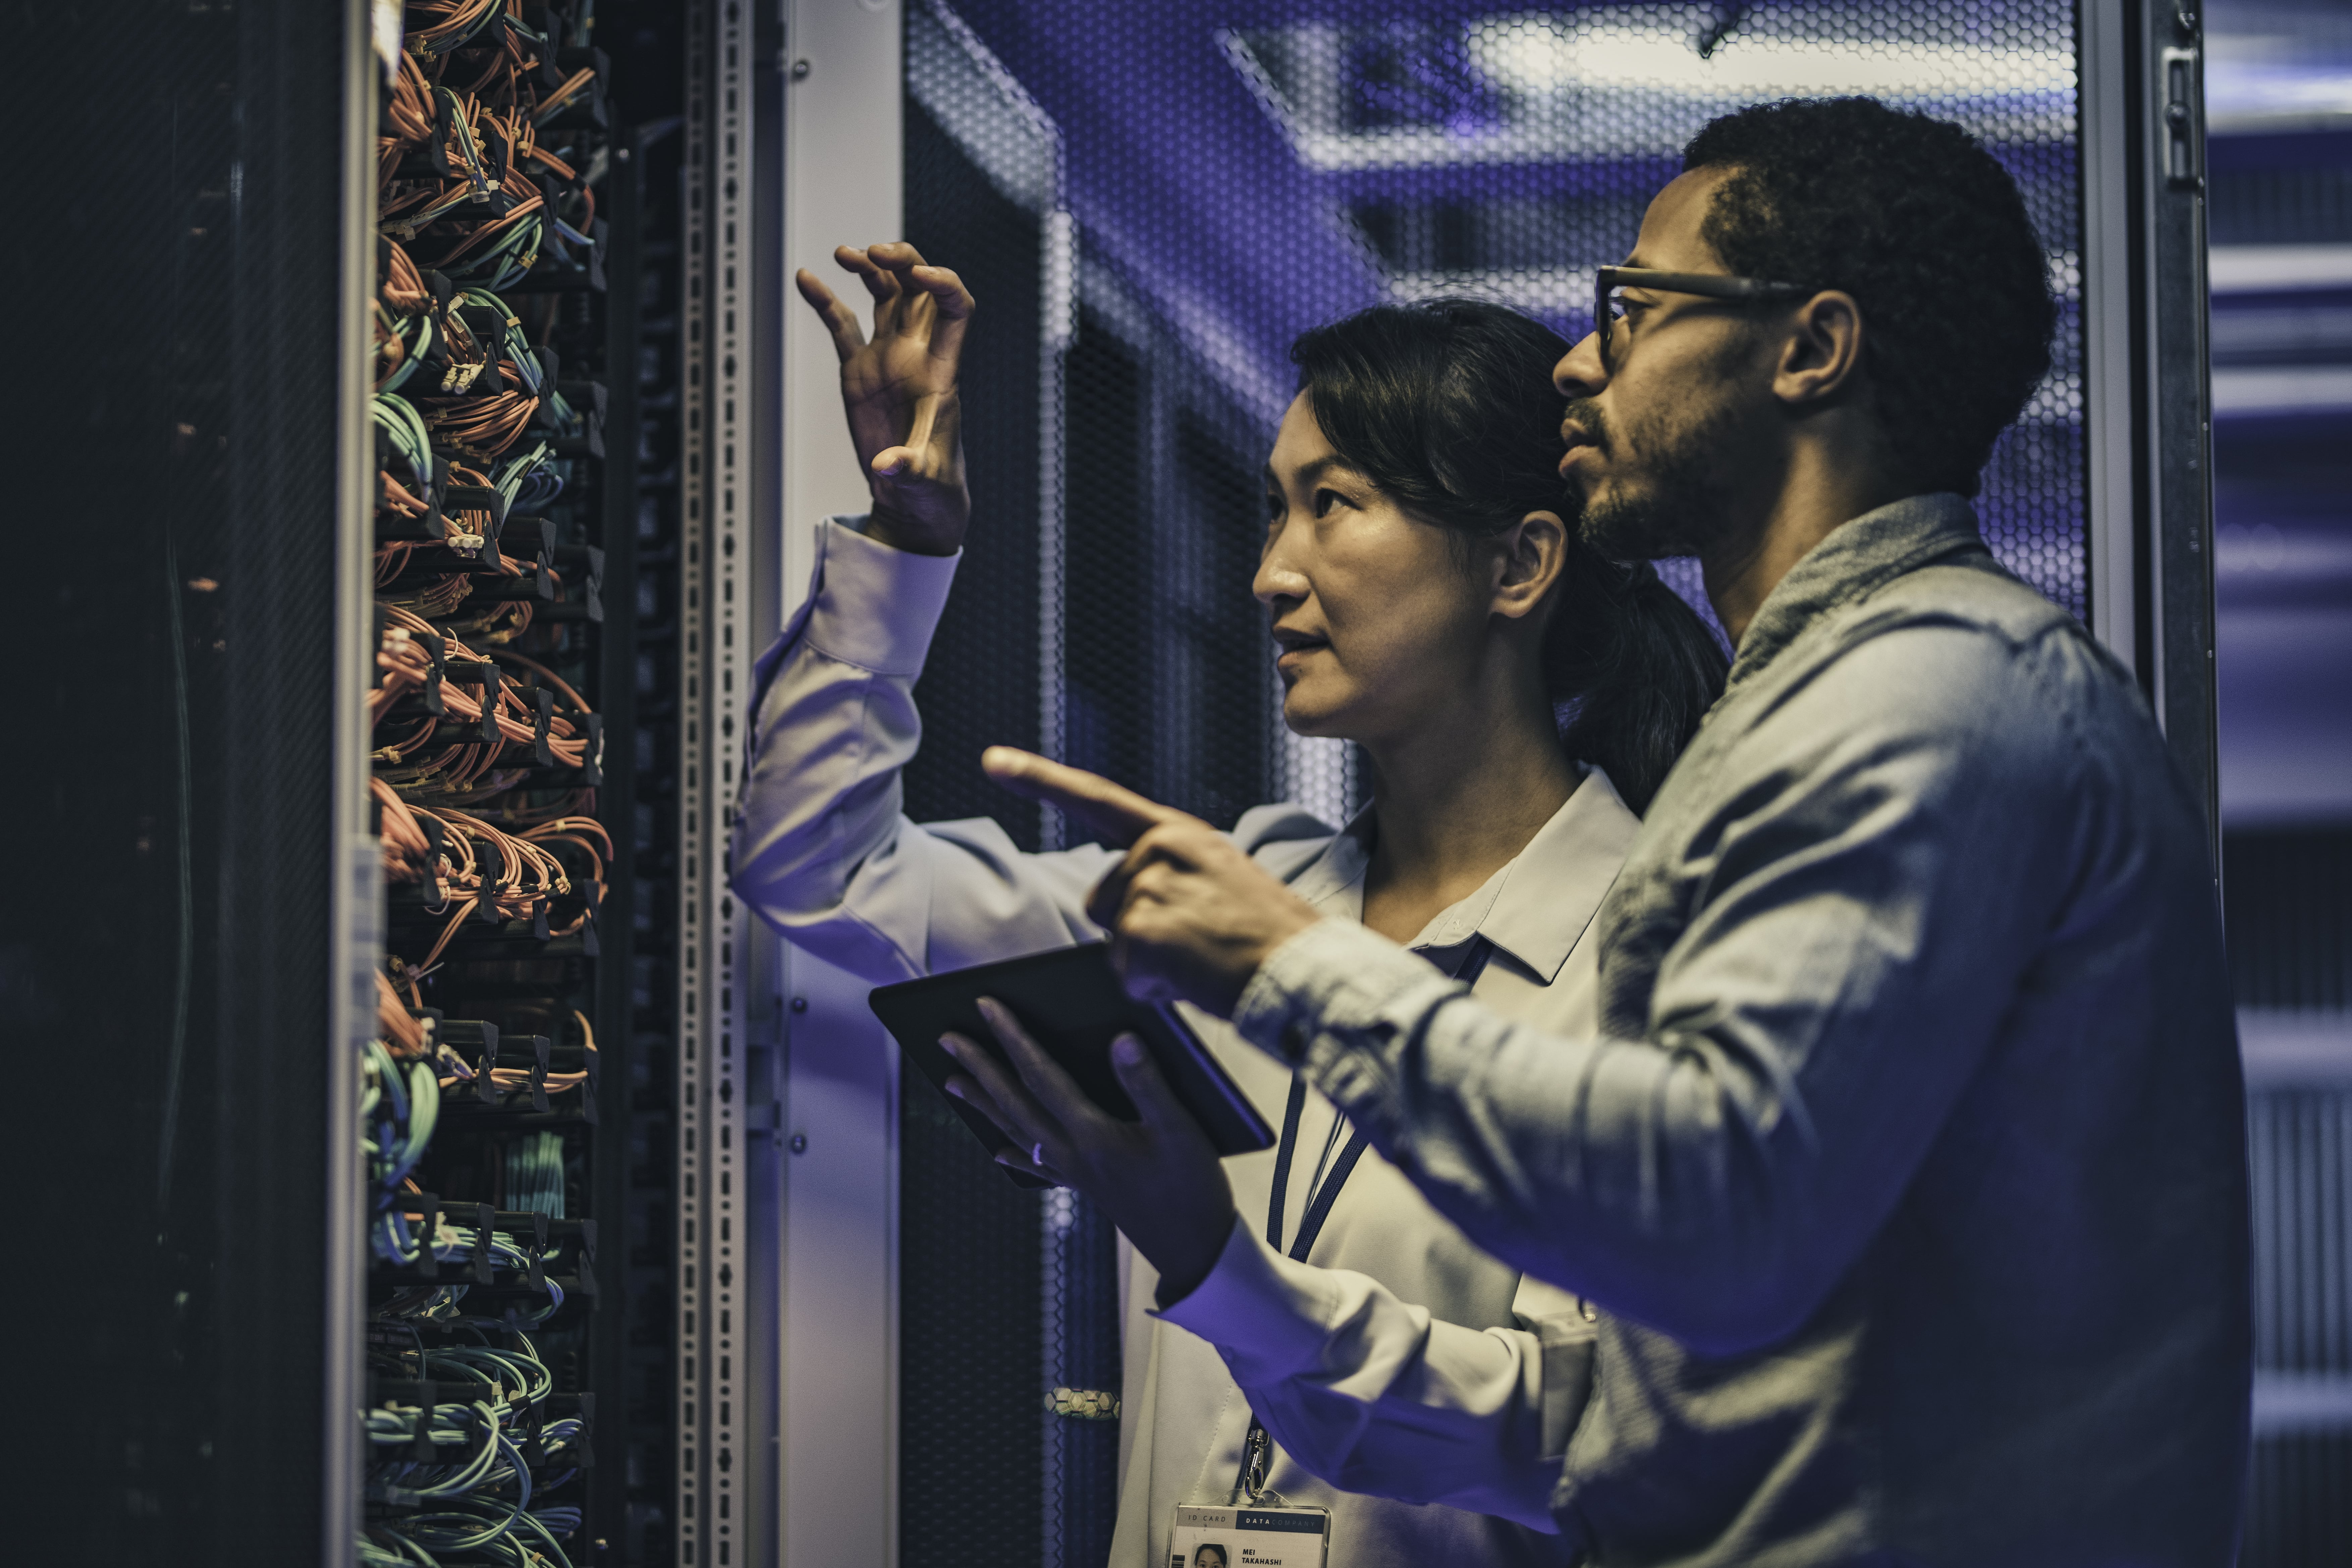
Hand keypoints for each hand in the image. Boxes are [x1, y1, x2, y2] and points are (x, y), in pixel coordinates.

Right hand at [796, 242, 972, 553]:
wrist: (914, 497)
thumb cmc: (932, 487)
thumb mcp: (924, 480)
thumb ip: (908, 469)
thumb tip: (888, 467)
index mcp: (941, 369)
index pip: (955, 309)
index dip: (943, 284)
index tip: (919, 273)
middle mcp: (916, 354)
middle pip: (919, 289)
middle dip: (903, 261)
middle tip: (874, 252)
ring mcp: (887, 358)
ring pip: (885, 296)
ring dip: (869, 269)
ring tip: (844, 253)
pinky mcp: (860, 370)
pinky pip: (842, 326)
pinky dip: (826, 301)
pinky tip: (806, 278)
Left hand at [942, 998, 1237, 1303]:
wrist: (1195, 1250)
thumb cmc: (1192, 1189)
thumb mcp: (1181, 1129)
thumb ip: (1148, 1083)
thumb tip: (1120, 1039)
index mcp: (1092, 1134)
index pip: (1041, 1074)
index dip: (1012, 1037)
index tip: (986, 1006)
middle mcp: (1072, 1153)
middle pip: (1014, 1102)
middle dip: (980, 1066)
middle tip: (947, 1039)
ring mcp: (1074, 1172)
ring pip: (1017, 1130)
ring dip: (984, 1104)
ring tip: (954, 1083)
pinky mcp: (1085, 1187)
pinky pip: (1037, 1166)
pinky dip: (1014, 1154)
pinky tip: (999, 1152)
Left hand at [982, 748, 1322, 1016]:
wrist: (1305, 971)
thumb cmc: (1270, 935)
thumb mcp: (1221, 878)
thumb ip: (1172, 872)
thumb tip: (1127, 901)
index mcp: (1179, 832)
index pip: (1098, 799)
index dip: (1040, 779)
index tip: (993, 760)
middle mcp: (1159, 850)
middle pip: (1104, 900)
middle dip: (1135, 930)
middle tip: (1196, 942)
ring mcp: (1149, 889)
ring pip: (1115, 941)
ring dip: (1148, 961)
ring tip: (1202, 958)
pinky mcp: (1143, 934)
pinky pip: (1126, 975)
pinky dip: (1155, 989)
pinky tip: (1195, 979)